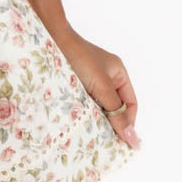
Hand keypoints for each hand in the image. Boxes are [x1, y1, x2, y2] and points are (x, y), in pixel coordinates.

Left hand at [51, 22, 139, 149]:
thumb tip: (133, 139)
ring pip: (97, 106)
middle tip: (104, 142)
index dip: (128, 122)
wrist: (48, 39)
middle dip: (110, 123)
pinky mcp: (72, 83)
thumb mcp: (101, 86)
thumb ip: (116, 112)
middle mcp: (105, 77)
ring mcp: (87, 80)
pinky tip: (76, 122)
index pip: (130, 104)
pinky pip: (82, 102)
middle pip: (114, 107)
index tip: (120, 141)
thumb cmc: (78, 58)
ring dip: (94, 119)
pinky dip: (81, 112)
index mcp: (118, 73)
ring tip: (90, 134)